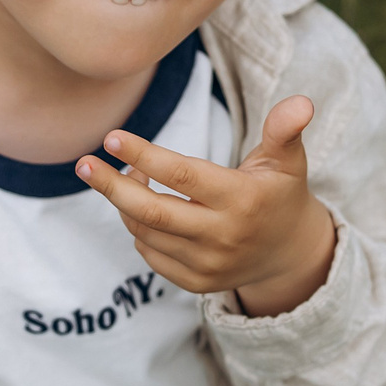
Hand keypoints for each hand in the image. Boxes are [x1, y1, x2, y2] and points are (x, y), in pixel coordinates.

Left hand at [76, 93, 337, 316]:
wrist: (290, 253)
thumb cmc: (279, 192)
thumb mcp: (287, 159)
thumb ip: (285, 129)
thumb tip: (302, 101)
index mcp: (243, 200)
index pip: (182, 175)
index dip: (144, 155)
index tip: (112, 137)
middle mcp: (224, 236)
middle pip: (153, 211)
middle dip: (112, 187)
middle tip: (83, 164)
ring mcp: (209, 265)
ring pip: (147, 232)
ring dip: (125, 203)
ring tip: (123, 176)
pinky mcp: (197, 283)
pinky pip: (151, 254)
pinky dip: (137, 228)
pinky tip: (140, 207)